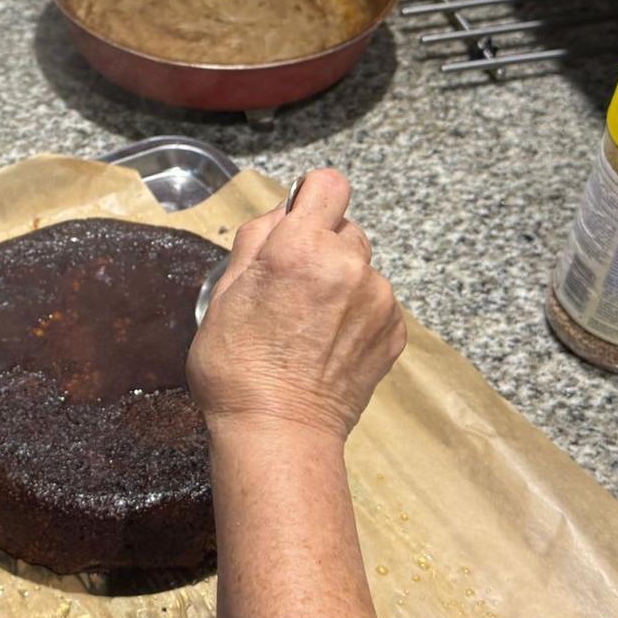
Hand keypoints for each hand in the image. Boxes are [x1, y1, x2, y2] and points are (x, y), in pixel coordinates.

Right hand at [187, 168, 405, 441]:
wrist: (279, 432)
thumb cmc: (238, 369)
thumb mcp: (224, 293)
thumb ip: (256, 241)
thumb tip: (281, 215)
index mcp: (300, 249)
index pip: (328, 185)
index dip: (310, 199)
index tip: (300, 221)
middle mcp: (348, 265)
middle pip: (344, 228)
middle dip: (321, 247)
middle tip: (293, 289)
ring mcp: (378, 299)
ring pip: (361, 268)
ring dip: (341, 283)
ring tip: (309, 326)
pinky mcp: (394, 330)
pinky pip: (376, 302)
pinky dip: (357, 315)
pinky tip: (328, 344)